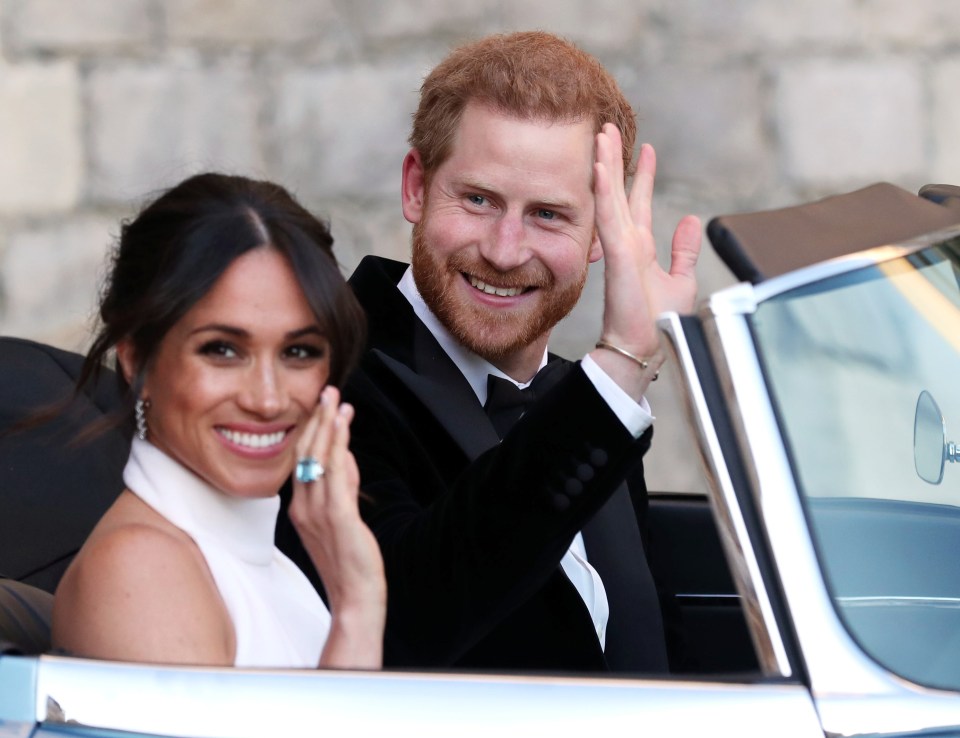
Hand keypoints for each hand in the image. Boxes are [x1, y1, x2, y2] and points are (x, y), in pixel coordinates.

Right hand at [288, 385, 385, 667]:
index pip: (302, 461)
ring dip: (328, 425)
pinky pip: (336, 473)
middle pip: (306, 453)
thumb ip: (343, 486)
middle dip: (318, 420)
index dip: (312, 431)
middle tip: (327, 391)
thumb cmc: (348, 561)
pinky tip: (343, 426)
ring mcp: (318, 512)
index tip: (322, 407)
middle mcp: (303, 507)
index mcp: (300, 508)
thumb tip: (346, 457)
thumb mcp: (341, 517)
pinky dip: (338, 445)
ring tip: (335, 399)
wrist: (354, 597)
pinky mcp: (338, 517)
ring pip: (319, 458)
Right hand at [590, 125, 700, 395]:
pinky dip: (604, 191)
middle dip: (614, 160)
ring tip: (601, 135)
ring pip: (610, 197)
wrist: (645, 348)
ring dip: (605, 165)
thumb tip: (691, 220)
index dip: (642, 175)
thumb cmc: (659, 323)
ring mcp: (620, 248)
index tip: (645, 149)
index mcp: (640, 248)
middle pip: (619, 192)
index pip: (639, 202)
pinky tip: (599, 167)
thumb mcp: (681, 279)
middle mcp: (627, 243)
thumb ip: (684, 250)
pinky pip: (609, 216)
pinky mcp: (618, 255)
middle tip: (608, 128)